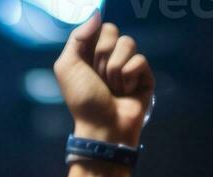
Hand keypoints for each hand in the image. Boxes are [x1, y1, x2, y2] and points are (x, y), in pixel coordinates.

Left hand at [55, 13, 154, 147]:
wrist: (102, 126)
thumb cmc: (83, 100)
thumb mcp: (67, 66)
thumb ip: (77, 37)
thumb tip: (97, 13)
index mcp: (92, 53)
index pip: (101, 27)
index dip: (93, 43)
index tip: (87, 64)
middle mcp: (110, 56)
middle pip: (114, 31)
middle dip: (102, 56)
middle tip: (99, 79)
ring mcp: (129, 65)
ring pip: (128, 43)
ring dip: (114, 69)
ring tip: (112, 88)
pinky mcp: (145, 75)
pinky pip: (140, 60)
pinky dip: (129, 76)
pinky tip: (126, 92)